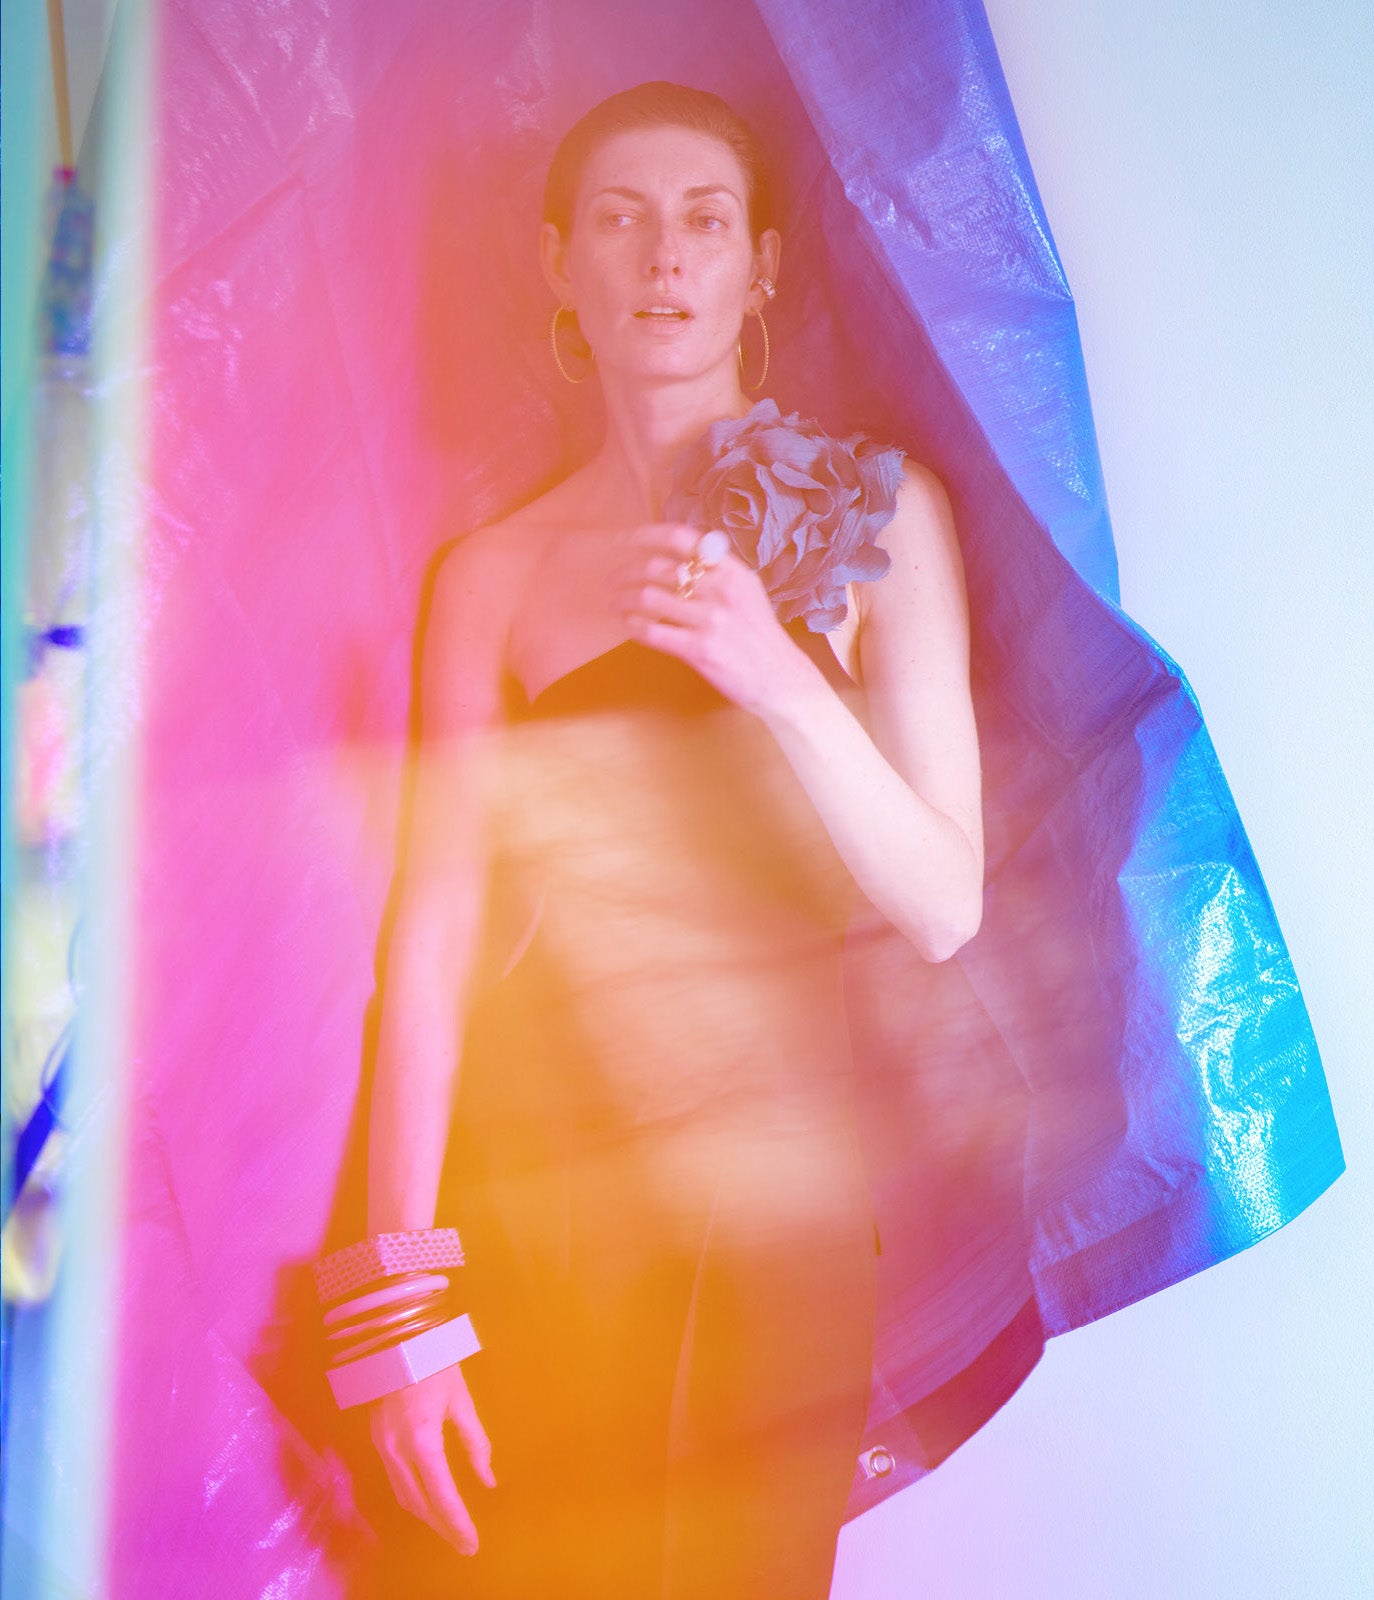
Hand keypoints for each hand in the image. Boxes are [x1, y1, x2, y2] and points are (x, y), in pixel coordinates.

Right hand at [369, 1361, 493, 1554]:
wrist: (394, 1336)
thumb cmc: (434, 1361)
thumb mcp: (460, 1400)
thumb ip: (475, 1442)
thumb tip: (487, 1480)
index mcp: (421, 1441)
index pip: (441, 1495)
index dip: (457, 1523)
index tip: (472, 1544)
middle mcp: (396, 1451)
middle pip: (419, 1503)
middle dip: (442, 1527)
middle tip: (465, 1543)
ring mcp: (380, 1446)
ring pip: (403, 1495)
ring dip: (426, 1515)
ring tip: (450, 1528)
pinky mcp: (375, 1439)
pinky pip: (394, 1480)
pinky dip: (413, 1497)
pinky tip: (428, 1500)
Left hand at [614, 524, 825, 718]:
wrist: (780, 678)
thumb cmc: (760, 637)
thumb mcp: (748, 592)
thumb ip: (718, 573)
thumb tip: (680, 557)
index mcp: (732, 571)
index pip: (683, 539)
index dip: (648, 535)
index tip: (626, 538)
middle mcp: (721, 590)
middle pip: (658, 568)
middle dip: (626, 572)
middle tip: (613, 580)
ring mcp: (710, 620)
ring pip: (649, 597)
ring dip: (624, 598)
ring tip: (615, 603)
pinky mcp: (699, 649)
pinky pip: (652, 631)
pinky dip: (633, 625)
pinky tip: (627, 624)